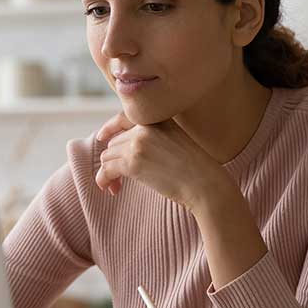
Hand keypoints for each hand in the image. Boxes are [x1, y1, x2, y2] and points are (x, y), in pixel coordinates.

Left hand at [95, 111, 230, 212]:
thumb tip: (124, 147)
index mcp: (157, 119)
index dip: (109, 128)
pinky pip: (106, 170)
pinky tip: (111, 190)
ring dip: (109, 173)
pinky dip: (104, 180)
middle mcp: (145, 127)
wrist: (205, 183)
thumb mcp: (176, 141)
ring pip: (107, 156)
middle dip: (114, 161)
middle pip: (114, 143)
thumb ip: (154, 137)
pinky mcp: (133, 162)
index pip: (123, 117)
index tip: (101, 137)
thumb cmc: (195, 169)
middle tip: (119, 180)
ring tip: (116, 187)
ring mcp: (138, 143)